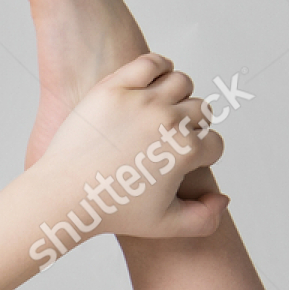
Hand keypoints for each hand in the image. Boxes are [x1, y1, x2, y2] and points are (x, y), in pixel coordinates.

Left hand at [30, 53, 228, 256]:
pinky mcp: (114, 87)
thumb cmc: (111, 212)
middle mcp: (167, 121)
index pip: (215, 144)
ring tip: (162, 112)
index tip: (184, 162)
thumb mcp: (164, 226)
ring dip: (178, 96)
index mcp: (184, 152)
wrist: (64, 196)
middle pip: (202, 110)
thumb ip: (204, 219)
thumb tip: (224, 199)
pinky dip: (159, 68)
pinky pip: (151, 63)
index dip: (203, 157)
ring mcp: (140, 100)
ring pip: (181, 82)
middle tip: (171, 140)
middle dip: (192, 126)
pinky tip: (152, 85)